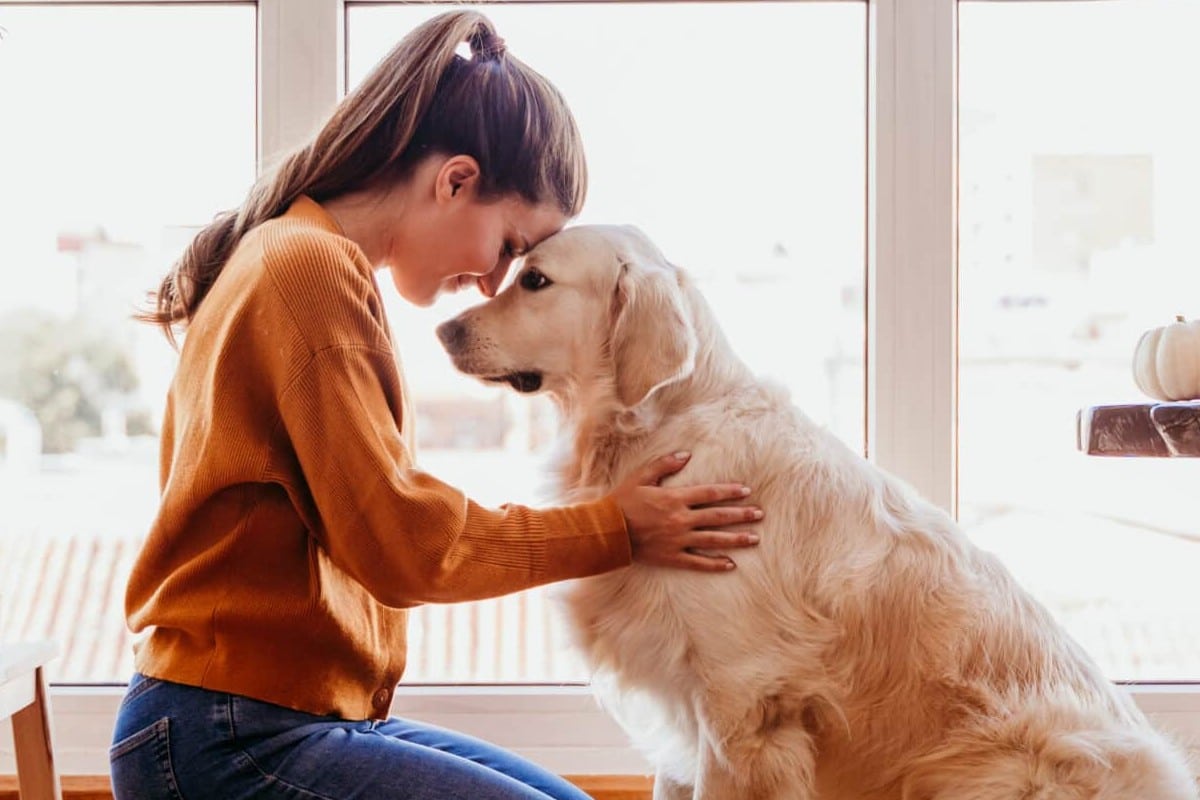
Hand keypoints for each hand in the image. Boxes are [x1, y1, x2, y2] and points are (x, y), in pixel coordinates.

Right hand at [610, 451, 762, 571]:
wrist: (608, 531)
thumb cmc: (622, 502)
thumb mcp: (641, 477)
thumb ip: (664, 464)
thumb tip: (686, 454)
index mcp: (675, 498)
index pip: (709, 493)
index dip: (729, 492)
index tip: (746, 491)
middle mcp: (681, 519)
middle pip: (718, 516)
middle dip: (741, 515)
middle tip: (760, 515)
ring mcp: (678, 540)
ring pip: (713, 539)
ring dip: (736, 539)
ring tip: (754, 539)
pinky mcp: (672, 556)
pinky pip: (698, 561)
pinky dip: (715, 563)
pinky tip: (730, 564)